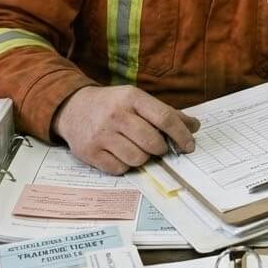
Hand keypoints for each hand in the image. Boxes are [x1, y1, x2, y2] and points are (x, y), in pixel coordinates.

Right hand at [52, 85, 199, 174]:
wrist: (73, 107)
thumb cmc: (113, 104)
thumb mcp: (137, 100)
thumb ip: (165, 113)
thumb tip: (194, 126)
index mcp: (132, 98)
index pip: (164, 118)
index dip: (181, 134)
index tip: (189, 145)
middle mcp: (116, 115)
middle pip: (152, 142)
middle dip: (161, 149)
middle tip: (159, 148)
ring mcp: (101, 135)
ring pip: (137, 158)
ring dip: (143, 158)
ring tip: (138, 150)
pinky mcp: (90, 152)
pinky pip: (119, 169)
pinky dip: (126, 166)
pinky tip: (122, 154)